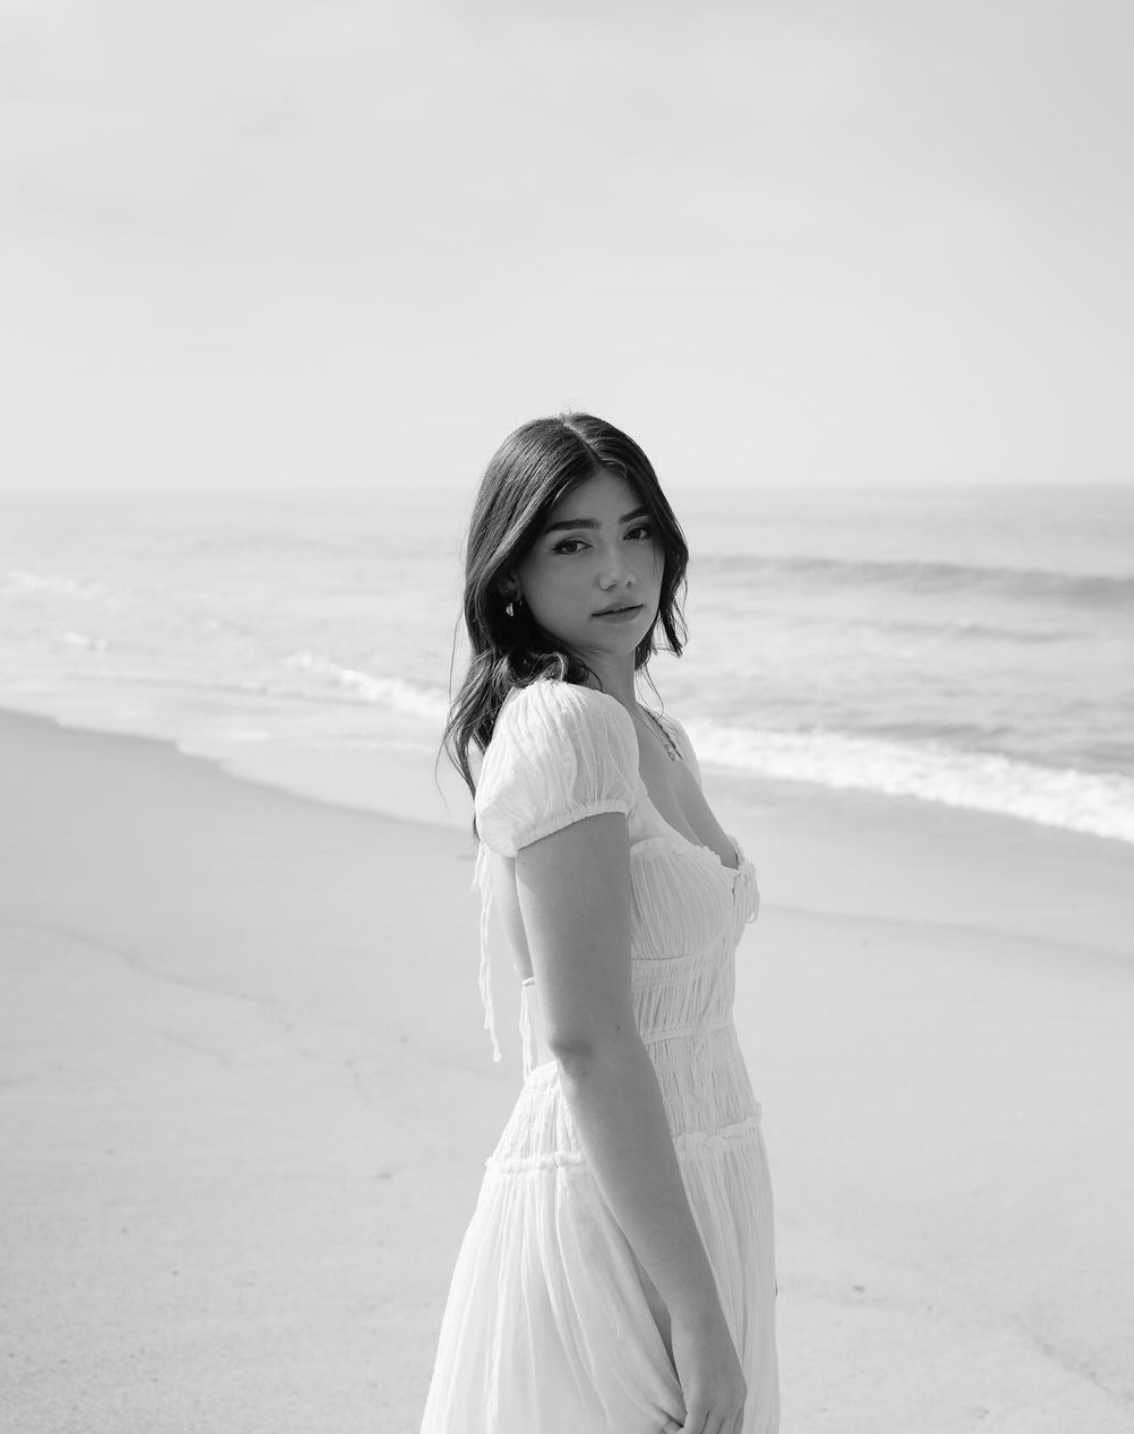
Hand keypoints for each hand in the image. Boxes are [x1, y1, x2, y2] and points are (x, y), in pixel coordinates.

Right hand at [661, 1304, 746, 1433]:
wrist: (698, 1311)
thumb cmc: (701, 1330)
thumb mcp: (716, 1364)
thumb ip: (714, 1386)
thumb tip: (697, 1399)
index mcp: (740, 1394)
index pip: (733, 1432)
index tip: (691, 1428)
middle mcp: (734, 1402)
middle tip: (678, 1429)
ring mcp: (720, 1402)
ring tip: (669, 1426)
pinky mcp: (701, 1398)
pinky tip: (666, 1424)